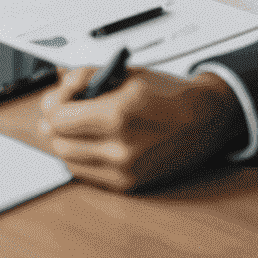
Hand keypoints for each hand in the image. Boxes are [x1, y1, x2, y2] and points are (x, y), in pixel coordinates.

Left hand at [38, 66, 246, 191]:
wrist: (205, 120)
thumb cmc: (167, 94)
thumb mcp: (122, 73)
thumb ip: (83, 77)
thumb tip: (57, 87)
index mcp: (117, 115)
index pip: (59, 119)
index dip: (52, 105)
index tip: (57, 97)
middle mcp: (121, 148)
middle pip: (59, 143)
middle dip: (55, 124)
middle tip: (63, 110)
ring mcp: (127, 171)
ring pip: (70, 161)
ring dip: (66, 142)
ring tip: (76, 125)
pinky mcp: (132, 185)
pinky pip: (88, 175)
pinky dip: (81, 158)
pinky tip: (89, 142)